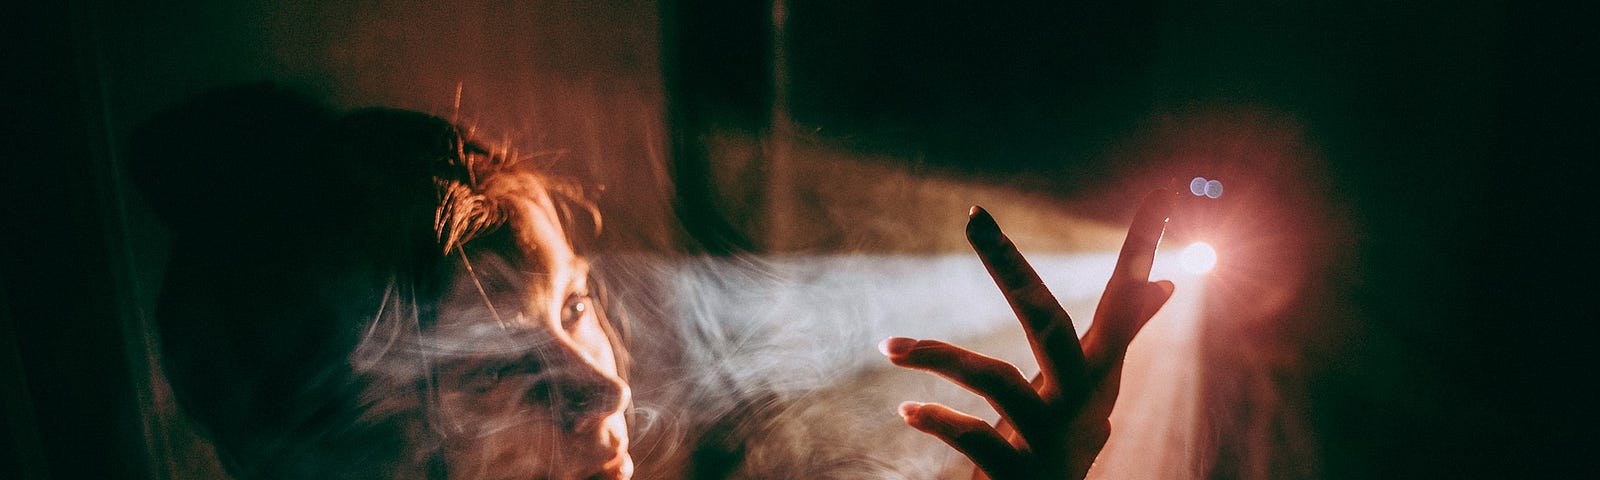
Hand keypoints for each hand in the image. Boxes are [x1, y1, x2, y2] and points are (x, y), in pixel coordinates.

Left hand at [883, 190, 1174, 478]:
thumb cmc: (1060, 445)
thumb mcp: (1094, 389)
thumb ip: (1119, 335)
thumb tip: (1168, 282)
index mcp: (1100, 372)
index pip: (1124, 299)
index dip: (1142, 247)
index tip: (1161, 190)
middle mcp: (1084, 401)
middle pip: (1049, 322)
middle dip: (1010, 266)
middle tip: (974, 217)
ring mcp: (1053, 439)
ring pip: (999, 382)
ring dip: (939, 356)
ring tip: (890, 347)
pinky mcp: (1023, 475)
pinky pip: (975, 437)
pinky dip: (937, 420)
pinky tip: (907, 410)